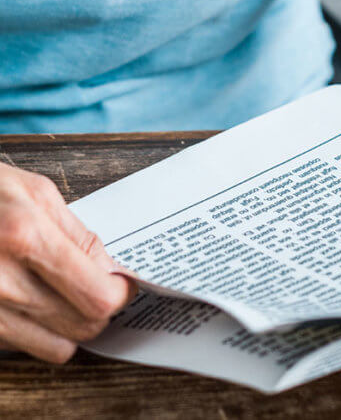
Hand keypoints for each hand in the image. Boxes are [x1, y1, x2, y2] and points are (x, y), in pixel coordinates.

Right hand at [0, 163, 135, 362]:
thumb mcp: (32, 191)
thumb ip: (78, 235)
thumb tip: (112, 271)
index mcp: (23, 235)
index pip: (98, 296)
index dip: (120, 293)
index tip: (121, 284)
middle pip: (82, 326)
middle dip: (99, 310)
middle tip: (94, 287)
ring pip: (55, 346)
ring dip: (68, 325)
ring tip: (60, 295)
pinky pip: (20, 346)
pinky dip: (35, 332)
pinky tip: (28, 301)